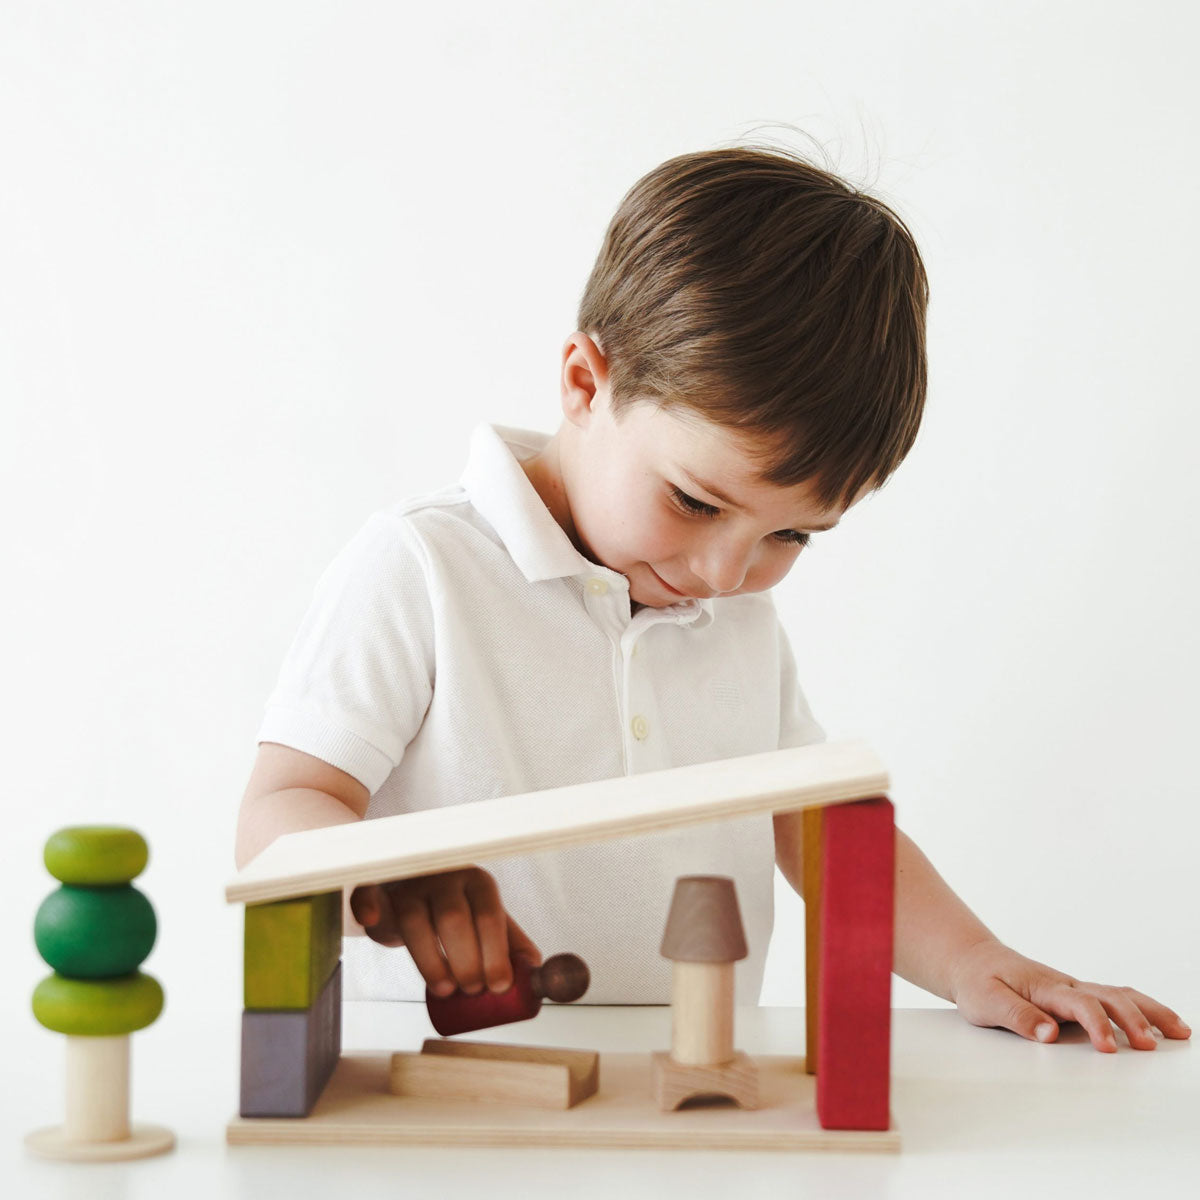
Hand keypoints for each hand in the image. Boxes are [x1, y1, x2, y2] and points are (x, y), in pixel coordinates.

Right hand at [349, 866, 540, 997]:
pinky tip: (372, 919)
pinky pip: (368, 893)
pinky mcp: (378, 891)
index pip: (490, 915)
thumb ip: (510, 942)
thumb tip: (534, 970)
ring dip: (430, 960)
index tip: (499, 985)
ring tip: (444, 989)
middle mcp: (444, 878)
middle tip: (472, 991)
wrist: (413, 887)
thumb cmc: (454, 908)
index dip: (495, 953)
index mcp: (477, 883)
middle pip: (454, 919)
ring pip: (415, 919)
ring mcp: (409, 884)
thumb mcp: (486, 919)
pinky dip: (368, 906)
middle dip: (466, 961)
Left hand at [947, 939, 1191, 1051]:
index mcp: (1044, 987)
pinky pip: (1113, 997)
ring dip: (1148, 1011)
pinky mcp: (1075, 994)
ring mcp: (1072, 988)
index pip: (1078, 1004)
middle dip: (1133, 1020)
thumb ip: (1017, 1016)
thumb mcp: (986, 1001)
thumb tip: (1049, 1034)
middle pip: (1108, 997)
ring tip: (1179, 1031)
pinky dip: (1140, 1007)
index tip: (1108, 1048)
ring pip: (1117, 994)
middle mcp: (1064, 985)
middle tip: (1150, 1046)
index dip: (1096, 1025)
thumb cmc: (978, 981)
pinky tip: (1159, 1022)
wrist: (972, 960)